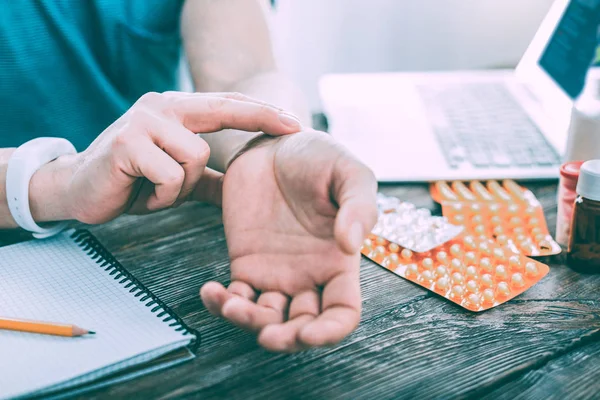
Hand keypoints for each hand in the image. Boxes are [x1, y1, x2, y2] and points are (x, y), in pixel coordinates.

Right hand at [29, 92, 301, 223]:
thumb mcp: (177, 179)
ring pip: (196, 157)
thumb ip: (208, 179)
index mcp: (175, 111)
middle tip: (294, 127)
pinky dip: (162, 196)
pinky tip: (141, 194)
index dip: (262, 112)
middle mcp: (161, 107)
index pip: (226, 105)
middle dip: (261, 119)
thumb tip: (242, 187)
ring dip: (182, 188)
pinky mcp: (127, 142)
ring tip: (157, 191)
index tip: (296, 122)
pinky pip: (171, 176)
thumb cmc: (130, 182)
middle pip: (222, 110)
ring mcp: (143, 121)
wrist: (75, 191)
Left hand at [201, 130, 377, 351]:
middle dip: (286, 339)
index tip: (310, 335)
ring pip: (264, 317)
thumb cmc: (317, 156)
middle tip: (267, 334)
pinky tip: (211, 292)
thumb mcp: (349, 173)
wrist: (274, 141)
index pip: (342, 312)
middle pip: (301, 326)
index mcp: (338, 262)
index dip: (330, 332)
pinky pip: (234, 295)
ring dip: (248, 323)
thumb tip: (351, 246)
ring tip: (231, 305)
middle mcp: (308, 274)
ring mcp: (275, 271)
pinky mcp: (245, 262)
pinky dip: (220, 303)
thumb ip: (359, 207)